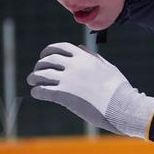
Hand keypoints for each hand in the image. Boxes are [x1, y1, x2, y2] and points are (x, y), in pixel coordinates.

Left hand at [27, 43, 153, 138]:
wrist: (121, 105)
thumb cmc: (118, 89)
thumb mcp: (108, 68)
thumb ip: (94, 57)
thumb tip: (81, 49)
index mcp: (84, 57)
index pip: (61, 47)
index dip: (49, 50)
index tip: (44, 56)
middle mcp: (74, 65)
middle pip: (48, 60)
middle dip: (40, 65)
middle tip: (37, 72)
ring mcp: (68, 80)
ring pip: (42, 74)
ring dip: (34, 77)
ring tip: (32, 81)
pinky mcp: (64, 95)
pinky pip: (43, 90)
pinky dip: (37, 91)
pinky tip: (36, 93)